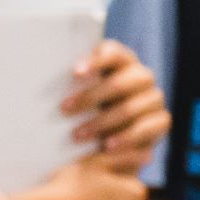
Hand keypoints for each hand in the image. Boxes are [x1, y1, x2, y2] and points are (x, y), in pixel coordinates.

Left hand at [65, 40, 165, 178]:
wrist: (107, 139)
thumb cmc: (85, 108)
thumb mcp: (78, 91)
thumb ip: (72, 81)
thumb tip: (37, 70)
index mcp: (122, 60)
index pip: (113, 52)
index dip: (95, 61)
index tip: (75, 73)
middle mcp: (142, 75)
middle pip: (120, 83)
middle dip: (90, 97)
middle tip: (64, 110)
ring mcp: (154, 98)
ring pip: (130, 108)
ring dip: (102, 123)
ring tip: (78, 135)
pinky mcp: (162, 121)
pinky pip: (146, 129)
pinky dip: (125, 139)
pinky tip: (106, 147)